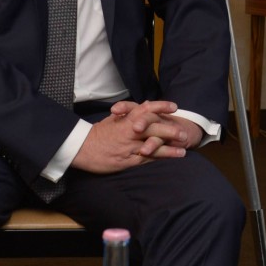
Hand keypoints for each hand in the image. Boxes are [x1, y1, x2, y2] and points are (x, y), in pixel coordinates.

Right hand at [71, 100, 187, 172]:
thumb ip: (129, 114)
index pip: (146, 110)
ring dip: (170, 146)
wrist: (81, 149)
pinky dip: (162, 157)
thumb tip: (144, 105)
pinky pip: (148, 158)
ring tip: (184, 148)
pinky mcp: (128, 160)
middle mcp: (130, 131)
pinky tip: (174, 157)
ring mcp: (130, 146)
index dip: (161, 107)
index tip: (174, 107)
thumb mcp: (113, 120)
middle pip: (154, 127)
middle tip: (184, 132)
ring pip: (154, 144)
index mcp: (126, 119)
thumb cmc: (96, 135)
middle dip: (170, 129)